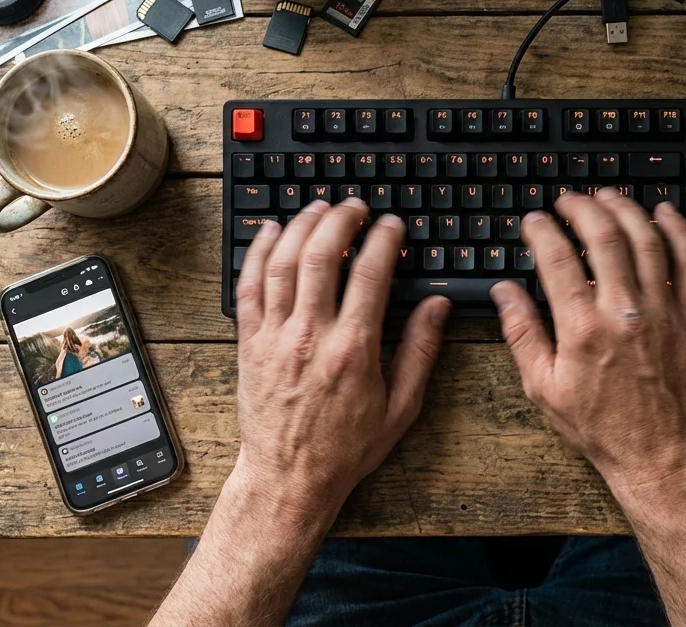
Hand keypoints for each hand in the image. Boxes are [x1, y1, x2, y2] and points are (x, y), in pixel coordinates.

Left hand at [231, 199, 450, 517]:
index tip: (391, 226)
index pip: (370, 274)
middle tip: (355, 207)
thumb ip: (421, 351)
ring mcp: (275, 337)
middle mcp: (311, 336)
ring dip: (302, 226)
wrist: (290, 479)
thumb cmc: (345, 448)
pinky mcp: (249, 344)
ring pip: (283, 263)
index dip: (384, 240)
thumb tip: (437, 307)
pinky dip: (259, 253)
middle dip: (341, 220)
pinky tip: (272, 233)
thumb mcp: (401, 406)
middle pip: (322, 255)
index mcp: (354, 349)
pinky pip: (248, 286)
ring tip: (319, 208)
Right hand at [489, 189, 685, 490]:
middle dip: (582, 208)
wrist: (658, 452)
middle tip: (568, 199)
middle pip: (603, 237)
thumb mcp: (543, 387)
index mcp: (583, 329)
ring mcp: (662, 312)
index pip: (557, 260)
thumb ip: (521, 334)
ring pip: (646, 241)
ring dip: (625, 210)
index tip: (534, 220)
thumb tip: (503, 293)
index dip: (542, 230)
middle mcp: (624, 313)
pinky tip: (664, 213)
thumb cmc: (600, 426)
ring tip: (607, 196)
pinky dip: (678, 232)